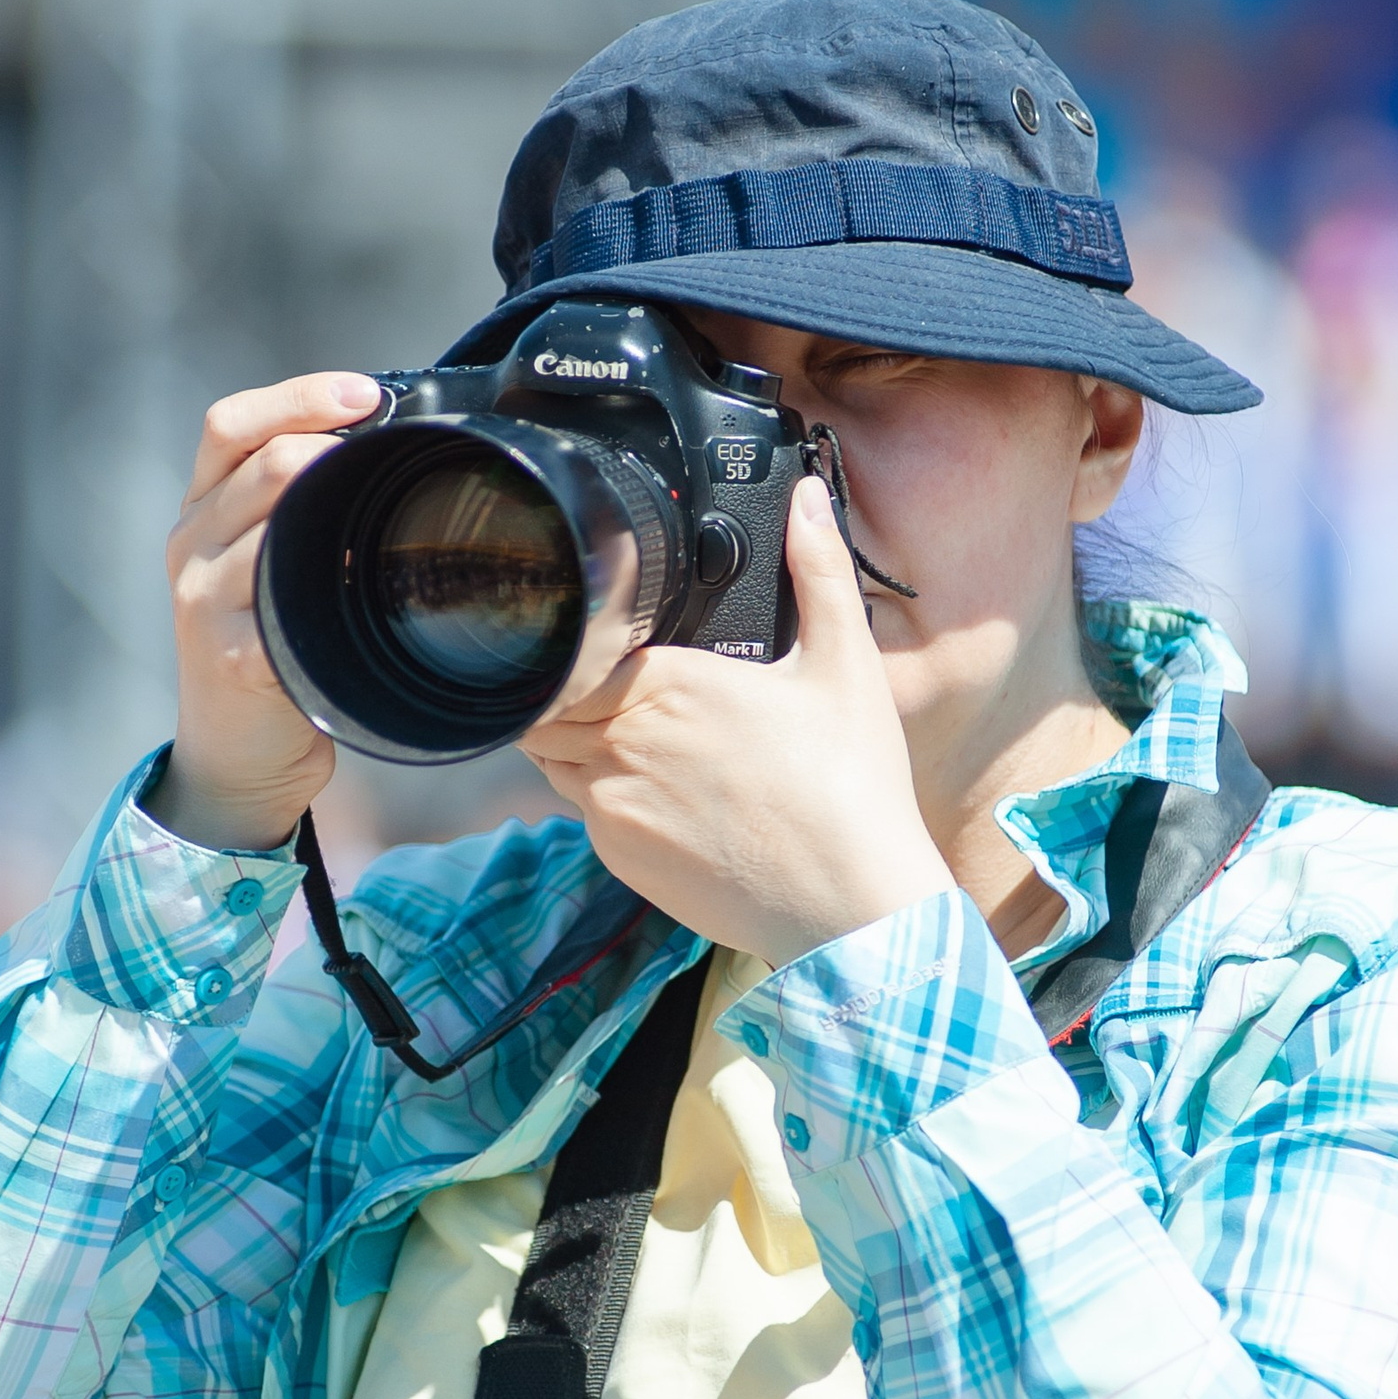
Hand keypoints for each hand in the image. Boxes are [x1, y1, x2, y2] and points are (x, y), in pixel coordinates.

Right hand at [146, 371, 381, 851]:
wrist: (235, 756)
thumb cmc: (271, 649)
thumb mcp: (268, 565)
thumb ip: (300, 510)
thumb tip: (385, 451)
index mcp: (201, 511)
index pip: (230, 424)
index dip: (298, 396)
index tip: (366, 394)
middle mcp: (190, 544)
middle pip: (264, 463)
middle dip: (338, 452)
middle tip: (396, 464)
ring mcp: (202, 600)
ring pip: (276, 523)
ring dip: (345, 514)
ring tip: (394, 527)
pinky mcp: (232, 656)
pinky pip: (285, 606)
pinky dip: (334, 593)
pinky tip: (371, 592)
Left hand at [520, 475, 951, 964]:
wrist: (848, 902)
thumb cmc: (851, 784)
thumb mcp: (845, 662)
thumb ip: (818, 568)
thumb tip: (805, 496)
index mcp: (666, 683)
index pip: (571, 653)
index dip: (578, 647)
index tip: (602, 645)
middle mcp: (620, 742)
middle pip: (546, 705)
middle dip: (567, 694)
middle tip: (609, 690)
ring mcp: (610, 806)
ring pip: (553, 760)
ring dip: (576, 745)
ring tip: (634, 742)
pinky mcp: (618, 858)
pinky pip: (585, 816)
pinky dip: (606, 802)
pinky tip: (663, 800)